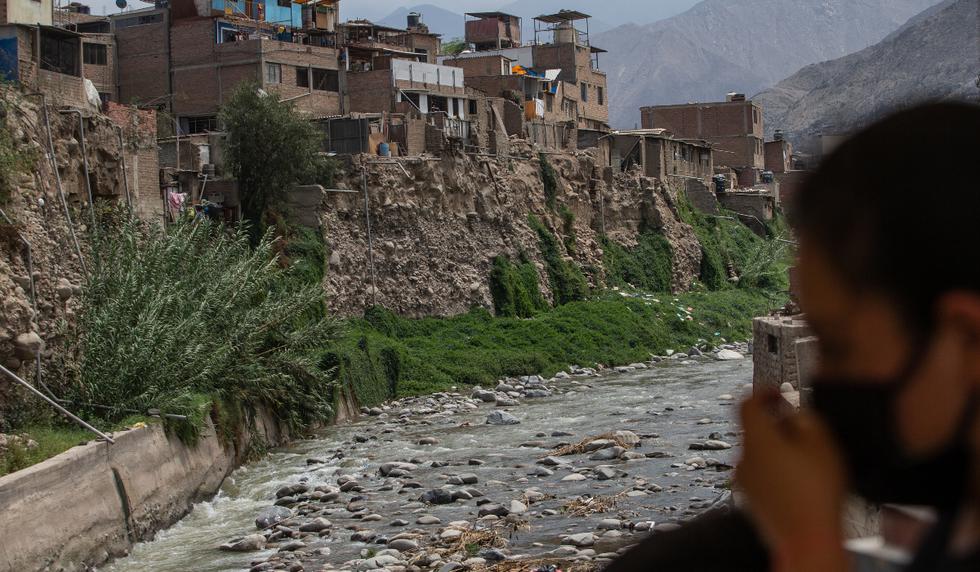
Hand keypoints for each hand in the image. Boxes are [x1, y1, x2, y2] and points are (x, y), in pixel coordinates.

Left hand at [736, 392, 849, 571]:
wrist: (808, 540)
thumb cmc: (816, 494)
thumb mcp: (822, 444)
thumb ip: (806, 419)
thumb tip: (795, 414)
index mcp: (756, 440)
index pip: (746, 404)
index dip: (762, 393)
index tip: (778, 393)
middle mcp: (743, 459)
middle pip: (754, 430)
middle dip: (777, 425)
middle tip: (803, 429)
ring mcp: (745, 482)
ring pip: (759, 454)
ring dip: (779, 450)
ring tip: (808, 461)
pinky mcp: (752, 501)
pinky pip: (762, 475)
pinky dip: (777, 471)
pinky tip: (801, 483)